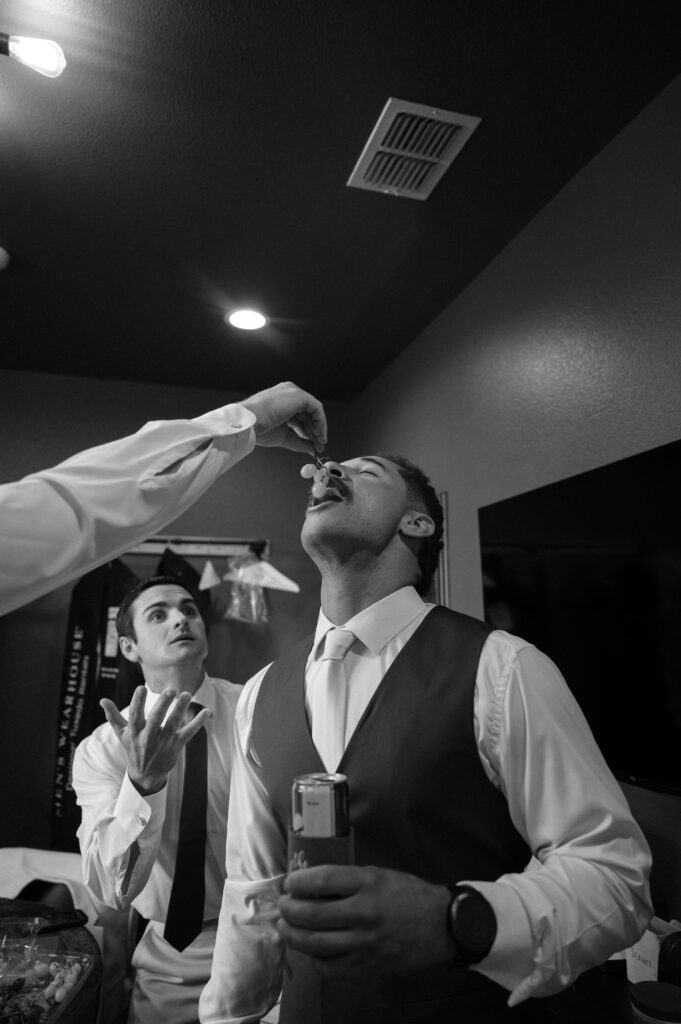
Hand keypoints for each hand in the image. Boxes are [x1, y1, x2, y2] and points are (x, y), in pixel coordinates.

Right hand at [100, 686, 212, 795]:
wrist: (146, 776)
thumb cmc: (133, 749)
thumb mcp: (122, 734)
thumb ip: (113, 716)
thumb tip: (102, 700)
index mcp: (134, 732)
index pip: (135, 716)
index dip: (137, 702)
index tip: (141, 688)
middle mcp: (149, 738)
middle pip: (155, 720)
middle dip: (162, 705)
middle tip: (170, 690)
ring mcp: (164, 742)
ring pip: (173, 724)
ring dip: (181, 710)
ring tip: (187, 695)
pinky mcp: (177, 745)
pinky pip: (189, 733)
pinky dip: (198, 722)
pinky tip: (207, 711)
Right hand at [241, 381, 326, 454]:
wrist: (251, 422)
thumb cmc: (259, 427)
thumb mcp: (284, 436)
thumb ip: (299, 442)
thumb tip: (311, 449)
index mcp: (282, 401)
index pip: (300, 416)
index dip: (308, 431)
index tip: (313, 444)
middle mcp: (288, 394)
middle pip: (308, 413)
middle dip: (315, 431)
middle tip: (319, 446)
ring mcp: (293, 392)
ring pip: (314, 410)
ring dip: (319, 428)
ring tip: (319, 443)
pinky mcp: (299, 395)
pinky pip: (316, 408)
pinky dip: (319, 421)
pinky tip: (316, 433)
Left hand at [277, 865, 451, 976]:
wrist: (442, 926)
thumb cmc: (409, 895)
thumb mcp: (380, 875)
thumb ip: (348, 881)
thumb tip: (312, 885)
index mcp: (367, 883)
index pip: (321, 880)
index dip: (298, 882)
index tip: (289, 883)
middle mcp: (364, 913)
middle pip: (312, 914)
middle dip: (289, 910)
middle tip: (282, 907)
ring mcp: (365, 943)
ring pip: (316, 943)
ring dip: (293, 936)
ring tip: (285, 928)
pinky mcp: (368, 967)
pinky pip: (330, 967)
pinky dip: (314, 959)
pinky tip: (310, 951)